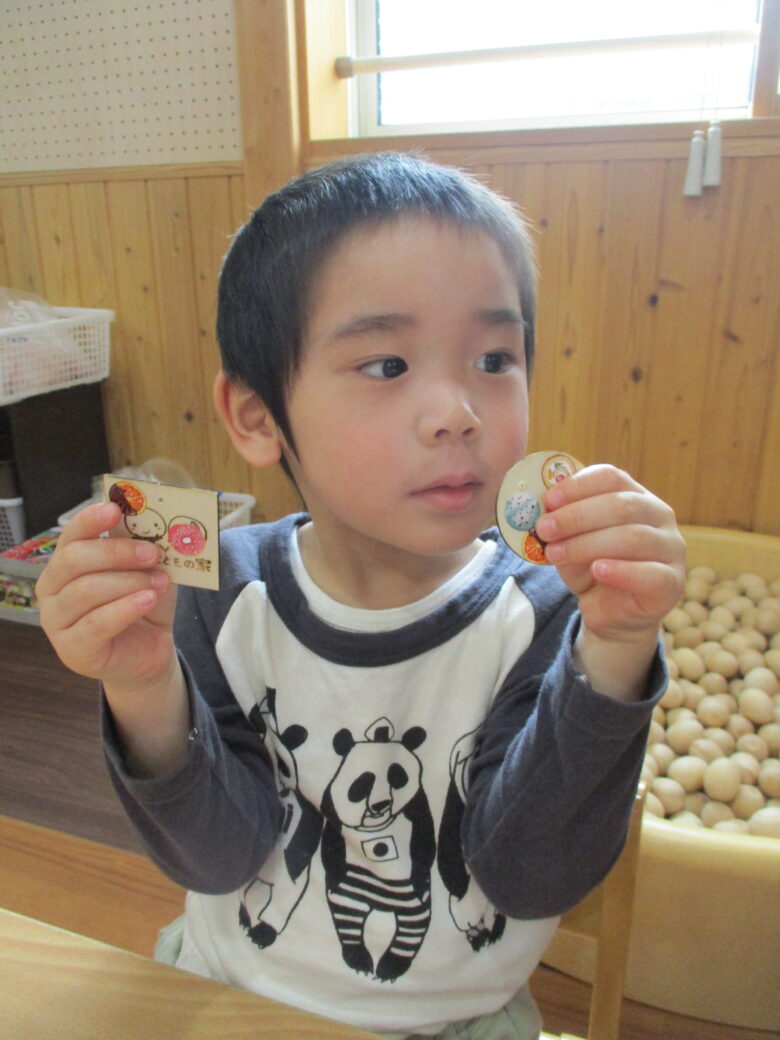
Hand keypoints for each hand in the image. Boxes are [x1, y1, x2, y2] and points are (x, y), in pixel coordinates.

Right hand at [37, 501, 177, 692]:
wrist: (149, 652)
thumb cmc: (142, 604)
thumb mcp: (146, 571)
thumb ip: (141, 549)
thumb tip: (148, 521)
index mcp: (65, 562)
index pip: (70, 535)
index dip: (90, 520)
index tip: (115, 509)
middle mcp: (52, 588)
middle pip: (73, 560)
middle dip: (116, 552)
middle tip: (152, 553)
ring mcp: (56, 621)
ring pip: (86, 590)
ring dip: (129, 582)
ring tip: (160, 582)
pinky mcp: (72, 649)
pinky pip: (96, 624)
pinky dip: (125, 609)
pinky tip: (147, 600)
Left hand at [534, 465, 684, 697]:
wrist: (612, 612)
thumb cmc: (592, 568)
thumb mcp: (571, 543)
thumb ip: (562, 527)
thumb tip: (542, 512)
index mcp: (634, 495)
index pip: (610, 477)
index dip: (577, 486)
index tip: (548, 500)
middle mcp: (659, 515)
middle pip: (621, 505)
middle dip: (576, 516)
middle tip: (544, 529)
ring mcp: (670, 548)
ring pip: (633, 537)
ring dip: (587, 544)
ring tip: (556, 554)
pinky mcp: (672, 582)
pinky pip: (650, 574)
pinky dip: (622, 570)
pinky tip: (598, 570)